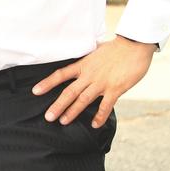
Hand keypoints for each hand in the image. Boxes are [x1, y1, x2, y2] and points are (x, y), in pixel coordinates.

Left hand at [31, 35, 154, 127]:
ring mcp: (102, 83)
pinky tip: (94, 125)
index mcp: (83, 65)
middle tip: (48, 117)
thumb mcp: (96, 51)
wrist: (134, 45)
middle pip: (69, 92)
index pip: (60, 74)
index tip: (35, 91)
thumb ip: (88, 58)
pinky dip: (100, 116)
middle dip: (58, 105)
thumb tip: (84, 57)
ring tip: (63, 121)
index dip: (47, 83)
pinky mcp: (115, 89)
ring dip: (72, 112)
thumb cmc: (117, 47)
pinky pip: (105, 106)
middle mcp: (89, 75)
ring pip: (83, 100)